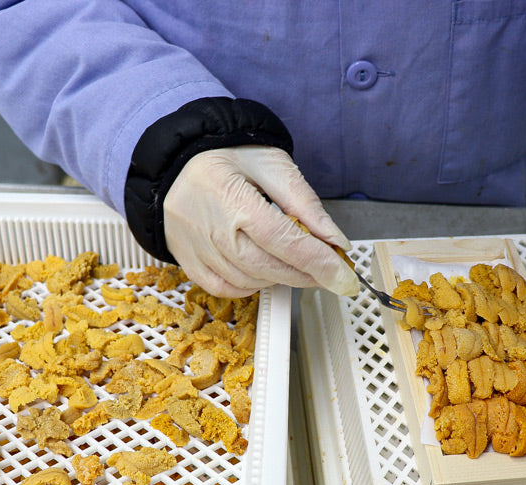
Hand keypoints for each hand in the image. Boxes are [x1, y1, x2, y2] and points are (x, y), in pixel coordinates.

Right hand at [163, 145, 357, 297]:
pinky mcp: (187, 260)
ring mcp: (195, 247)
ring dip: (280, 279)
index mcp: (231, 196)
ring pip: (248, 280)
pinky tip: (263, 272)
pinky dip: (250, 287)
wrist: (181, 157)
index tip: (344, 276)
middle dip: (305, 274)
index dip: (318, 262)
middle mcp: (210, 226)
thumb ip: (305, 204)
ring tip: (294, 263)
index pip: (283, 239)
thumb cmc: (229, 156)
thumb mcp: (273, 165)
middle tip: (328, 271)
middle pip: (267, 266)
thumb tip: (335, 241)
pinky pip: (223, 288)